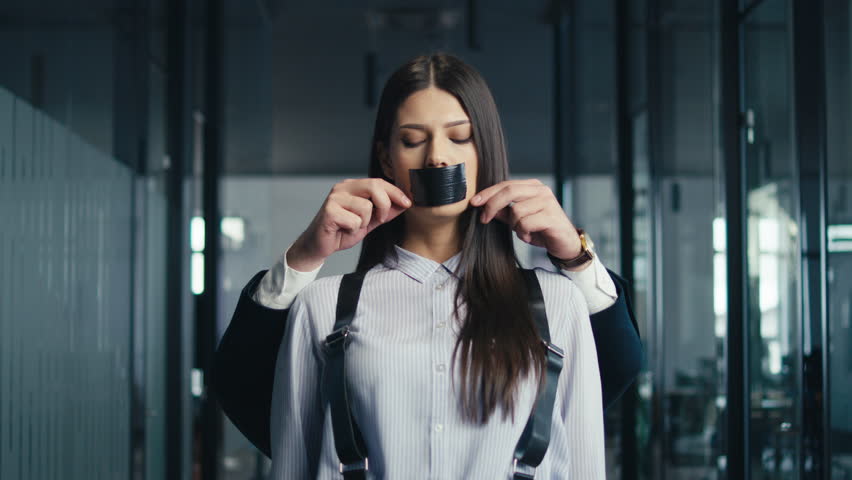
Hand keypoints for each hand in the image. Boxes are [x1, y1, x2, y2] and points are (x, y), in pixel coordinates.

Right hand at [288, 178, 411, 270]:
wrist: (320, 245)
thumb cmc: (342, 231)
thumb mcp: (370, 220)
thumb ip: (386, 211)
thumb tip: (405, 203)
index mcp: (353, 186)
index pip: (379, 182)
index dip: (396, 192)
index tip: (407, 203)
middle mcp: (343, 188)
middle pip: (374, 187)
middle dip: (384, 205)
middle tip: (380, 219)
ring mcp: (334, 198)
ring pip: (366, 207)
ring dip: (364, 222)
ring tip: (353, 226)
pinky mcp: (329, 211)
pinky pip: (354, 220)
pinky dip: (353, 229)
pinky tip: (343, 230)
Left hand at [470, 179, 583, 262]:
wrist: (565, 244)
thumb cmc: (541, 230)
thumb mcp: (518, 220)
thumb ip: (503, 212)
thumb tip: (483, 206)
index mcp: (533, 187)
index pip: (506, 184)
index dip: (488, 193)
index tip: (474, 202)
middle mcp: (541, 191)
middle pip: (509, 191)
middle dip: (492, 205)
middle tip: (484, 219)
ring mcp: (548, 202)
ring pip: (516, 210)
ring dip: (514, 226)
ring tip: (522, 232)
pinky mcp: (552, 217)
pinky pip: (525, 223)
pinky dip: (523, 233)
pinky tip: (529, 236)